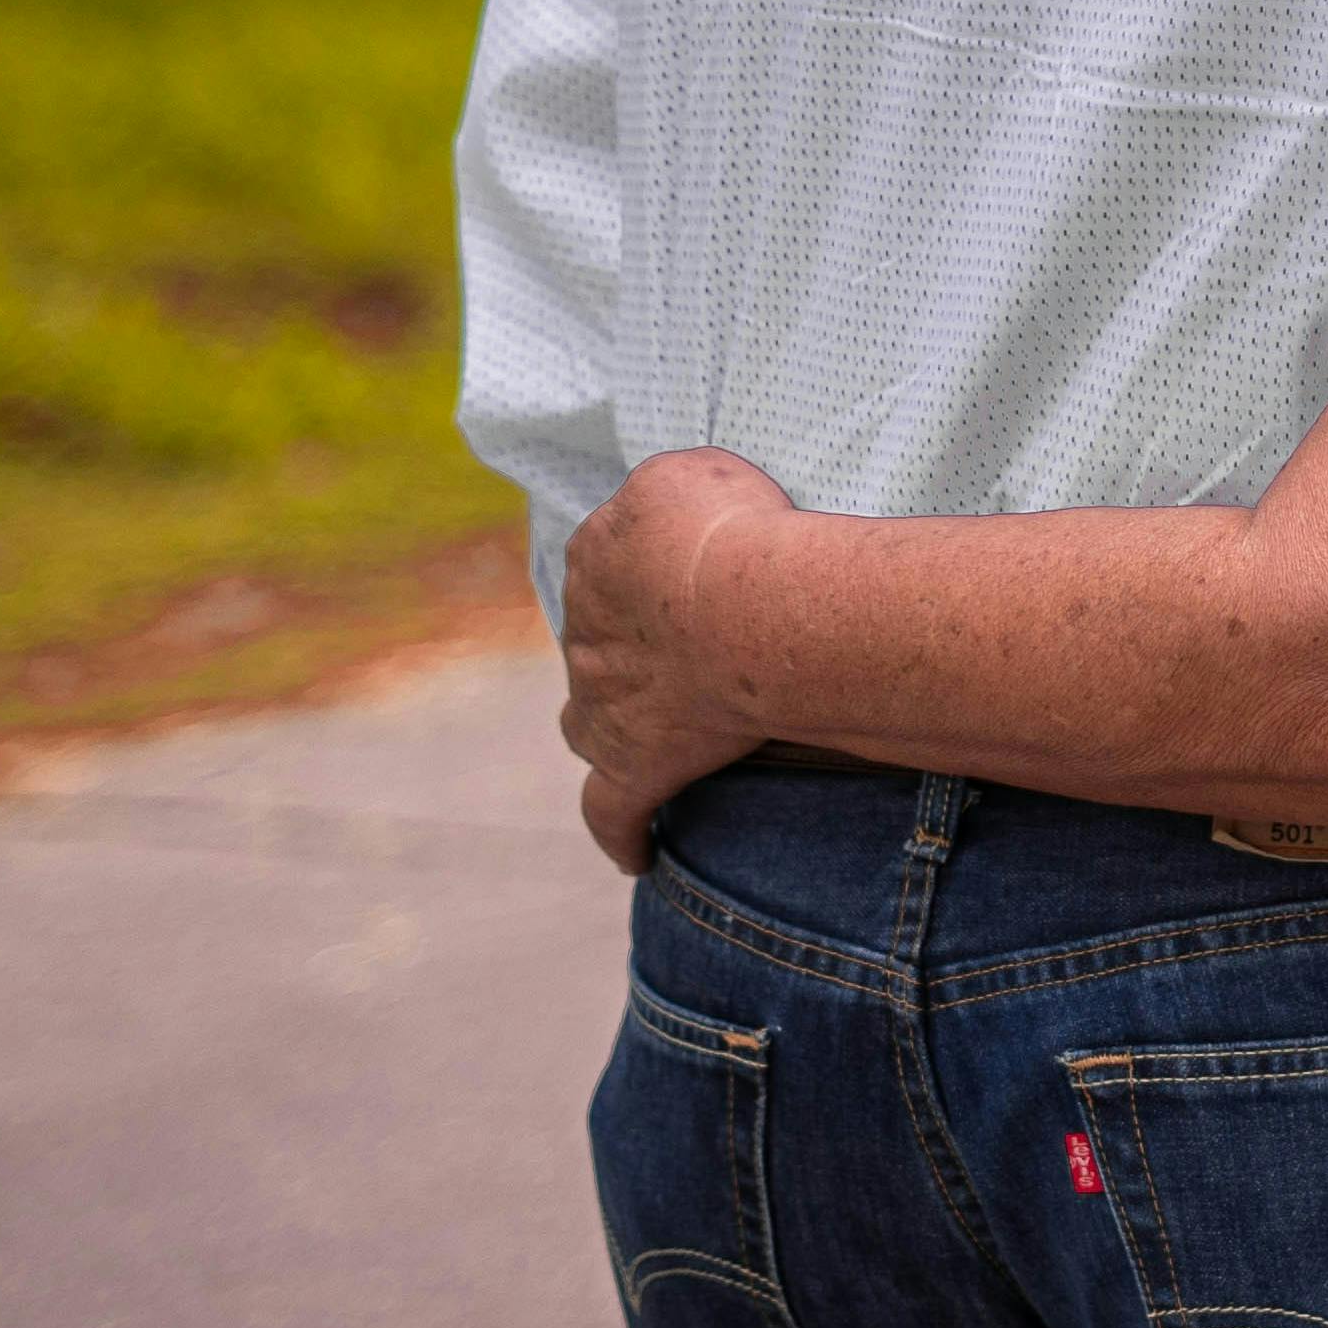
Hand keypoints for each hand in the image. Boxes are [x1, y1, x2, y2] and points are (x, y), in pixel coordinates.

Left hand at [558, 447, 793, 874]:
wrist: (742, 607)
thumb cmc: (730, 531)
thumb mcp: (694, 472)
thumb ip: (668, 491)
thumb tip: (669, 514)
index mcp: (596, 558)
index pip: (616, 561)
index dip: (664, 570)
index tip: (709, 575)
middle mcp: (585, 634)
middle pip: (600, 642)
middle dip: (635, 646)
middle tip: (699, 648)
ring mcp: (602, 706)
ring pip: (590, 720)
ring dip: (612, 722)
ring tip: (654, 730)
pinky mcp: (632, 766)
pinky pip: (612, 808)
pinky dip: (621, 832)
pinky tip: (638, 854)